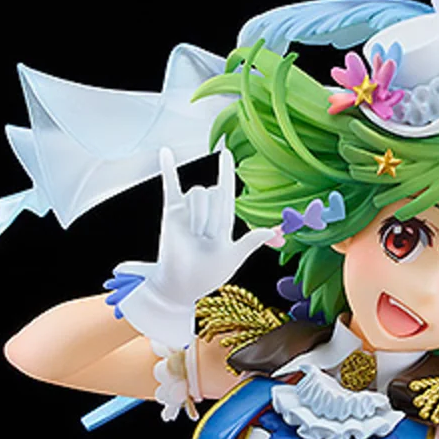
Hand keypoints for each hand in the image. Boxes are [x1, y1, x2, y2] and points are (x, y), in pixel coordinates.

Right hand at [111, 145, 274, 347]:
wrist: (181, 285)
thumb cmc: (207, 276)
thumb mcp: (233, 258)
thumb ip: (250, 242)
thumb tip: (273, 231)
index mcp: (222, 221)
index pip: (226, 191)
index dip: (226, 172)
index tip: (226, 154)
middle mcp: (206, 212)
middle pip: (215, 193)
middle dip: (214, 215)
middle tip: (207, 238)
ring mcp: (188, 211)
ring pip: (198, 193)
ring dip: (200, 214)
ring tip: (195, 234)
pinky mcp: (172, 213)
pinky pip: (170, 186)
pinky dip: (168, 169)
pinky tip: (165, 152)